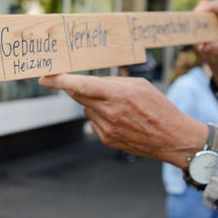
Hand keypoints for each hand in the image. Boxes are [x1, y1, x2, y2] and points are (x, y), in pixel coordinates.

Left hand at [39, 74, 207, 168]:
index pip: (83, 86)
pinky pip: (94, 122)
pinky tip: (119, 118)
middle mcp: (110, 113)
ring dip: (94, 103)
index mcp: (118, 95)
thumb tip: (92, 83)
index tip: (45, 77)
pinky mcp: (107, 140)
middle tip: (74, 81)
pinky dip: (100, 116)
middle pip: (80, 97)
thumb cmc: (160, 108)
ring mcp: (107, 129)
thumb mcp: (140, 85)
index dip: (61, 81)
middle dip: (75, 88)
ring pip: (87, 109)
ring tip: (118, 105)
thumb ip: (113, 82)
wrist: (173, 140)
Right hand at [193, 0, 217, 87]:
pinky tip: (192, 26)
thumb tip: (203, 46)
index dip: (208, 6)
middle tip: (191, 18)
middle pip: (213, 3)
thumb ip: (214, 50)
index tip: (197, 13)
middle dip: (201, 8)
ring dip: (198, 13)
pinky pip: (203, 13)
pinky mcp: (213, 21)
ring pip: (208, 6)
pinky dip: (197, 17)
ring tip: (191, 23)